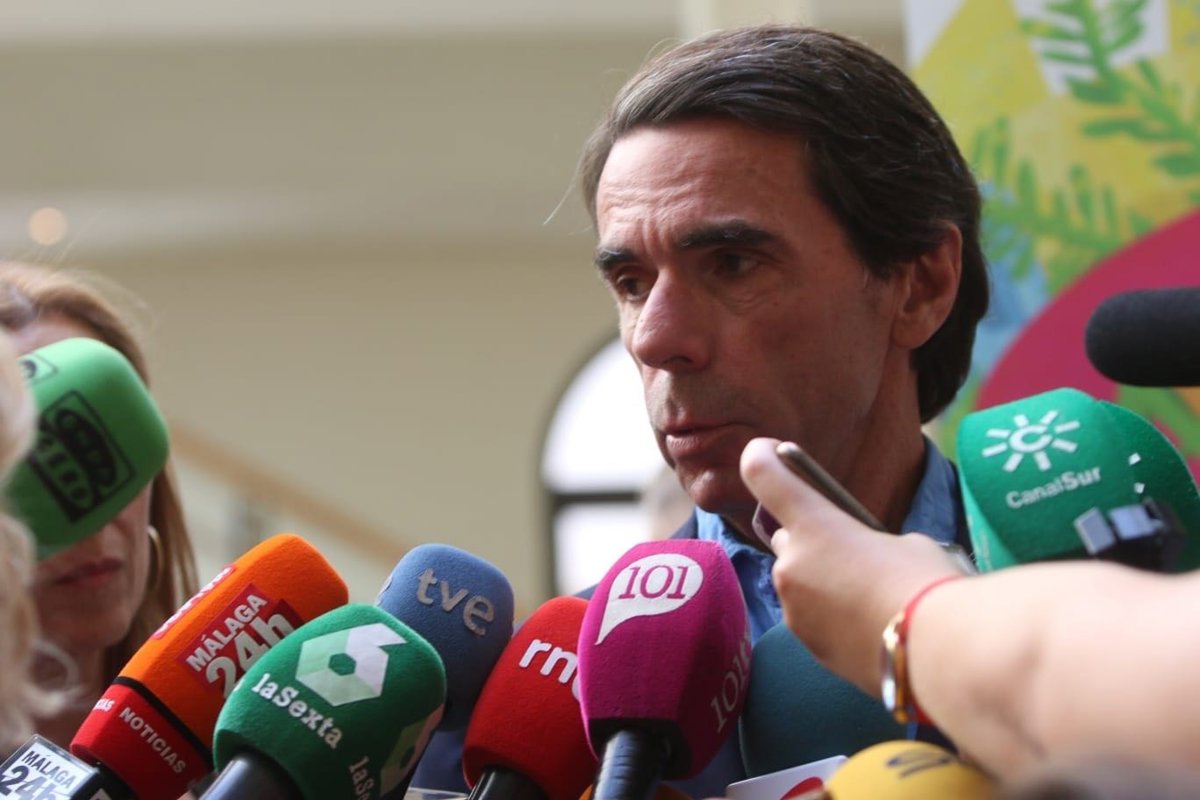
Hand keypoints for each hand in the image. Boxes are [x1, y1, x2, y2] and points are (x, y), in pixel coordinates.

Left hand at [740, 437, 962, 693]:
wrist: (938, 652)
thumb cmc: (927, 584)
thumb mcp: (904, 542)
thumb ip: (868, 540)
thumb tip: (866, 558)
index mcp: (814, 523)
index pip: (762, 473)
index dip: (761, 457)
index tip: (768, 451)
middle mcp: (791, 562)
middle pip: (786, 538)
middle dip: (810, 540)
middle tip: (849, 550)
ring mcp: (793, 607)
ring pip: (798, 583)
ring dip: (822, 582)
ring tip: (870, 597)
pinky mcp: (806, 644)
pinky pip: (811, 618)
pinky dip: (831, 617)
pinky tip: (868, 625)